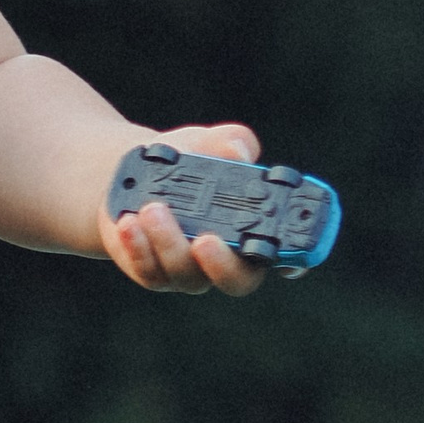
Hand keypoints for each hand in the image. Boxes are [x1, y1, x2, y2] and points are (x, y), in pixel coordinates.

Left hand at [100, 123, 269, 295]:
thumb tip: (237, 152)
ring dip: (169, 244)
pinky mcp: (153, 272)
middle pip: (237, 280)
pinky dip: (138, 248)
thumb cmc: (188, 158)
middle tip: (204, 239)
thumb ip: (231, 142)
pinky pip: (148, 271)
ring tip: (152, 208)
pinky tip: (129, 222)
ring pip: (186, 275)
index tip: (284, 256)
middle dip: (221, 264)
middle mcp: (228, 259)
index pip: (285, 255)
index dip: (293, 262)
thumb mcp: (210, 142)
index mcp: (256, 231)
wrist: (138, 172)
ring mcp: (189, 271)